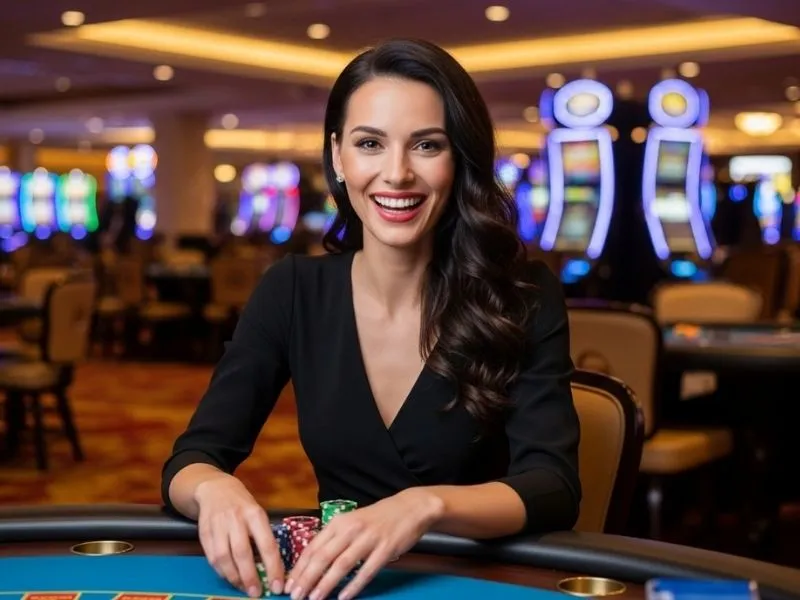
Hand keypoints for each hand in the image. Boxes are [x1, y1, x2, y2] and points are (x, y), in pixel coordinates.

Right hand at [194, 474, 284, 597]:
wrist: (215, 489)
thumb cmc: (242, 505)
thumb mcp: (258, 513)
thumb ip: (263, 536)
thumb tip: (271, 568)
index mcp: (255, 514)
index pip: (267, 545)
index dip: (273, 568)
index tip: (277, 586)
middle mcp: (236, 520)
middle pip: (242, 553)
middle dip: (250, 577)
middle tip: (256, 594)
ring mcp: (218, 526)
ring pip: (223, 558)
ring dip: (234, 577)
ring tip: (243, 588)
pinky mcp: (204, 533)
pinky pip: (211, 558)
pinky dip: (221, 571)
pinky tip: (230, 577)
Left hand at [286, 488, 443, 599]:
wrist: (409, 508)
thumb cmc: (377, 519)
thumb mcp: (351, 523)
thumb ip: (334, 540)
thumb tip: (313, 563)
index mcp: (339, 522)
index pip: (313, 547)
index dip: (299, 568)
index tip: (288, 584)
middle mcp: (351, 529)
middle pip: (323, 557)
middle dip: (306, 579)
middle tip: (296, 596)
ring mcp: (369, 538)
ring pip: (342, 564)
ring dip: (326, 584)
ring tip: (314, 599)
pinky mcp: (385, 548)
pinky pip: (367, 570)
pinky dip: (354, 585)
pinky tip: (344, 597)